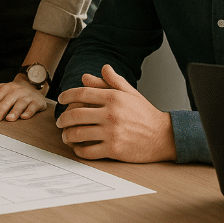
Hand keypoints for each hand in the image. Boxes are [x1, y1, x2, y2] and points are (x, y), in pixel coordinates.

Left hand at [0, 75, 47, 121]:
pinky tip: (24, 117)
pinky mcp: (37, 101)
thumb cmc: (14, 91)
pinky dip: (28, 112)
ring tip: (8, 119)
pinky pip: (32, 107)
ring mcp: (27, 95)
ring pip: (20, 103)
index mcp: (5, 88)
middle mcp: (16, 90)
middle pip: (6, 101)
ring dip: (14, 111)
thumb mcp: (1, 90)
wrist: (33, 84)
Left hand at [56, 64, 175, 162]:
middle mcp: (110, 114)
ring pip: (79, 134)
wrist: (164, 136)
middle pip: (75, 114)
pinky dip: (79, 150)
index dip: (66, 95)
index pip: (81, 93)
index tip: (60, 99)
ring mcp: (112, 133)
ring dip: (67, 135)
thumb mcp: (129, 93)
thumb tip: (93, 73)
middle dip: (62, 119)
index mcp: (113, 98)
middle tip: (59, 121)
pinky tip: (77, 148)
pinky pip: (89, 151)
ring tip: (65, 135)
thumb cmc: (145, 114)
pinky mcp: (114, 150)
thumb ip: (111, 81)